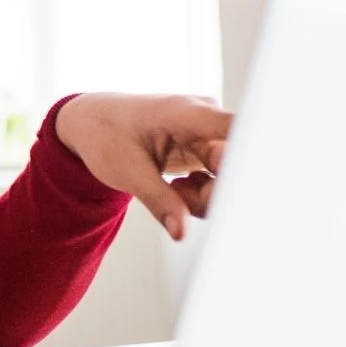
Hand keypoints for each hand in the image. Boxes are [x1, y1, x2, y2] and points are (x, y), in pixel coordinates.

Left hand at [53, 92, 231, 240]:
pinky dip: (201, 194)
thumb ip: (159, 201)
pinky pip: (219, 179)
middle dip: (216, 193)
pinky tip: (177, 189)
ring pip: (230, 177)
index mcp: (188, 113)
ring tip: (173, 192)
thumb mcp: (126, 171)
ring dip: (206, 196)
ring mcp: (209, 135)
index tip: (245, 189)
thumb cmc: (105, 135)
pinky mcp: (206, 150)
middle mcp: (207, 120)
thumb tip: (181, 233)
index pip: (238, 130)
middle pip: (237, 164)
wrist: (92, 123)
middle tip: (181, 197)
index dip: (253, 159)